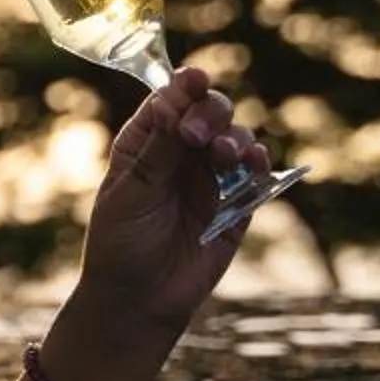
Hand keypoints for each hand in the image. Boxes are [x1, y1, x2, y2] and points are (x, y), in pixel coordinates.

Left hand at [80, 65, 269, 338]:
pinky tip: (253, 162)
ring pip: (235, 138)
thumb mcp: (131, 194)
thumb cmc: (121, 245)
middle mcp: (181, 154)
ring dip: (233, 137)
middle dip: (209, 112)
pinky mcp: (236, 205)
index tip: (193, 80)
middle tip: (198, 134)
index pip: (169, 102)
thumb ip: (157, 151)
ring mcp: (211, 178)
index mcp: (145, 143)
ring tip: (222, 155)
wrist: (139, 300)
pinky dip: (259, 164)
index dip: (183, 88)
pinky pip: (256, 176)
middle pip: (208, 112)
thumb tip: (169, 101)